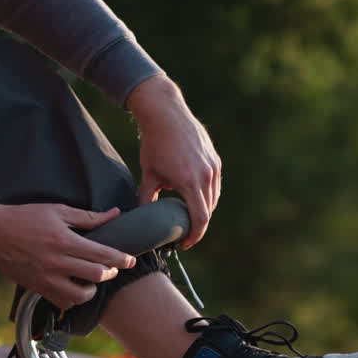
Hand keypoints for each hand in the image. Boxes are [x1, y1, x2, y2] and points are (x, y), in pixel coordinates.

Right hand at [0, 202, 135, 309]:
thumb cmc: (25, 217)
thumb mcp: (58, 210)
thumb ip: (88, 217)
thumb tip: (114, 214)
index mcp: (65, 241)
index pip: (102, 254)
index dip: (121, 258)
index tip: (131, 260)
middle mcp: (57, 262)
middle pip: (96, 275)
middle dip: (110, 272)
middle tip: (112, 268)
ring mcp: (47, 278)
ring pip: (81, 295)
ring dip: (92, 289)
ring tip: (92, 281)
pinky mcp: (37, 288)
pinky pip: (62, 303)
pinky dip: (72, 299)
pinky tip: (74, 289)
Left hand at [126, 75, 220, 248]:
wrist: (166, 113)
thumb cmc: (154, 143)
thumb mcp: (149, 174)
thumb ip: (147, 199)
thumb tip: (142, 218)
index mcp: (190, 181)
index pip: (200, 218)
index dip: (194, 235)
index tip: (185, 244)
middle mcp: (206, 175)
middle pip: (208, 211)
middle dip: (197, 225)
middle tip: (184, 233)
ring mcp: (213, 166)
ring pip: (213, 198)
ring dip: (203, 210)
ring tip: (188, 216)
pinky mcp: (215, 160)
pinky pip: (215, 185)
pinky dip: (206, 195)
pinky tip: (194, 197)